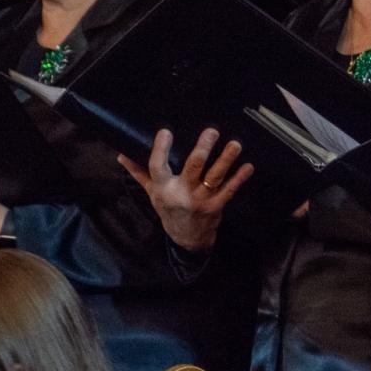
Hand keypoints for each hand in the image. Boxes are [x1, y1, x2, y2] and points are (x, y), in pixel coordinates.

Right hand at [118, 128, 251, 251]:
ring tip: (235, 144)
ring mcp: (200, 200)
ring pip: (214, 177)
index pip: (157, 167)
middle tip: (212, 131)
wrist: (185, 239)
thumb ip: (139, 172)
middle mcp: (181, 193)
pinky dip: (239, 178)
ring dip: (226, 160)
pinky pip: (229, 190)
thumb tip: (121, 154)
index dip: (160, 150)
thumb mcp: (152, 192)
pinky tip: (248, 166)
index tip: (165, 131)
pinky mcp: (216, 206)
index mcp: (163, 188)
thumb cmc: (168, 209)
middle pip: (192, 168)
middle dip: (203, 149)